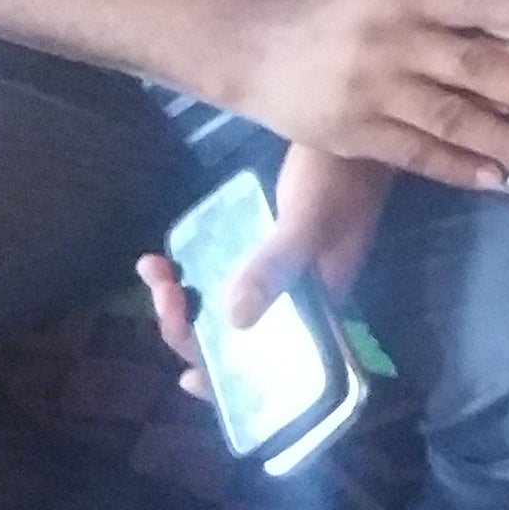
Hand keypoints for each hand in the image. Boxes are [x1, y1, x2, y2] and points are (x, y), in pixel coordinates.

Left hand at [141, 145, 394, 402]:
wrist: (353, 128)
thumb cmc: (340, 176)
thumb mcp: (307, 221)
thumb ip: (276, 267)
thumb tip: (235, 321)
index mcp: (317, 311)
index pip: (271, 369)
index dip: (230, 381)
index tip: (187, 377)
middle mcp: (297, 302)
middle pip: (236, 341)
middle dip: (189, 326)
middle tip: (162, 289)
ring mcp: (280, 275)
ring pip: (224, 309)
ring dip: (184, 302)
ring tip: (155, 269)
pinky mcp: (267, 249)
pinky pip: (224, 277)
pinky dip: (192, 275)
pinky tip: (167, 258)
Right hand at [225, 0, 508, 190]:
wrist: (253, 51)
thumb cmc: (335, 17)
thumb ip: (442, 12)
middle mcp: (389, 40)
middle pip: (471, 65)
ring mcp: (371, 90)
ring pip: (449, 117)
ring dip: (503, 138)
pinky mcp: (354, 133)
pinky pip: (415, 154)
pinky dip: (458, 167)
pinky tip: (495, 176)